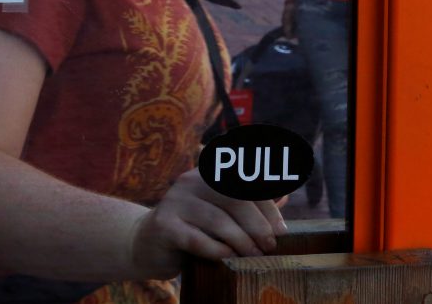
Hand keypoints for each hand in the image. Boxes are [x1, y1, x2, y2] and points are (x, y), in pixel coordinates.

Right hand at [130, 168, 286, 279]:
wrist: (147, 243)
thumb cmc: (193, 228)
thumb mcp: (221, 212)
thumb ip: (248, 202)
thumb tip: (285, 194)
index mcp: (208, 172)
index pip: (244, 181)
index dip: (267, 205)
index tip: (281, 230)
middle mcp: (190, 180)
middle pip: (234, 198)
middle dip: (257, 225)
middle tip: (269, 246)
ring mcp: (174, 201)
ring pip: (218, 220)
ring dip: (241, 241)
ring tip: (252, 256)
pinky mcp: (164, 225)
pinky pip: (197, 239)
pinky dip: (217, 250)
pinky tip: (228, 258)